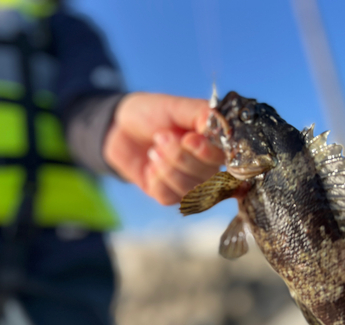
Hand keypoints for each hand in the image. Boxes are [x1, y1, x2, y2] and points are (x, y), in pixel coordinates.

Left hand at [104, 92, 224, 204]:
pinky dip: (155, 179)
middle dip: (178, 156)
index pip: (224, 158)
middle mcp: (207, 166)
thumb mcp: (176, 106)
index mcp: (214, 143)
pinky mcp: (169, 195)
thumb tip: (219, 124)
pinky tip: (150, 165)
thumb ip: (200, 113)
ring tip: (154, 149)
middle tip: (160, 137)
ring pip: (188, 190)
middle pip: (207, 177)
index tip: (188, 139)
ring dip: (166, 168)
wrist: (120, 128)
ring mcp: (189, 183)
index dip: (206, 153)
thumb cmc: (152, 114)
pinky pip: (169, 197)